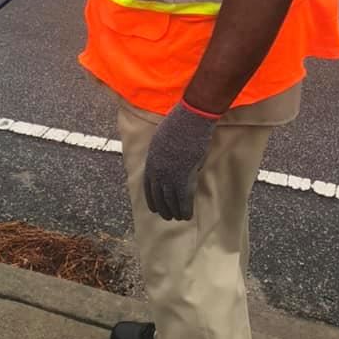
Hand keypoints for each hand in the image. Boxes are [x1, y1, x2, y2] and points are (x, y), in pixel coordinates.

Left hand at [143, 103, 217, 220]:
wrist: (190, 120)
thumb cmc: (180, 123)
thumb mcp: (163, 138)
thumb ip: (164, 153)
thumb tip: (173, 163)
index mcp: (151, 160)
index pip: (148, 185)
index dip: (151, 198)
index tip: (153, 207)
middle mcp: (157, 171)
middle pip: (157, 195)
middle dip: (162, 207)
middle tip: (166, 216)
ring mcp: (170, 175)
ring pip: (170, 200)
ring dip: (173, 211)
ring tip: (177, 218)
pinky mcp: (183, 178)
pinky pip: (183, 199)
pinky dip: (185, 209)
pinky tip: (187, 216)